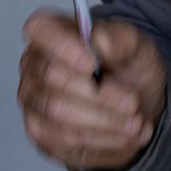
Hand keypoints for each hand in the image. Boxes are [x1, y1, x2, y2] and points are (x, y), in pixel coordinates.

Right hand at [18, 10, 166, 170]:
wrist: (135, 106)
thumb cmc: (127, 68)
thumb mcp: (136, 46)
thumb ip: (121, 39)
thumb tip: (101, 40)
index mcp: (52, 31)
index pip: (39, 30)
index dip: (62, 47)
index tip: (92, 64)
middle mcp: (35, 65)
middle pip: (54, 79)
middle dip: (100, 95)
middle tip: (132, 103)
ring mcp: (34, 101)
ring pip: (59, 114)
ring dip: (105, 122)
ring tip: (136, 123)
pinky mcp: (42, 134)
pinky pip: (65, 140)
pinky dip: (102, 140)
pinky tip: (126, 136)